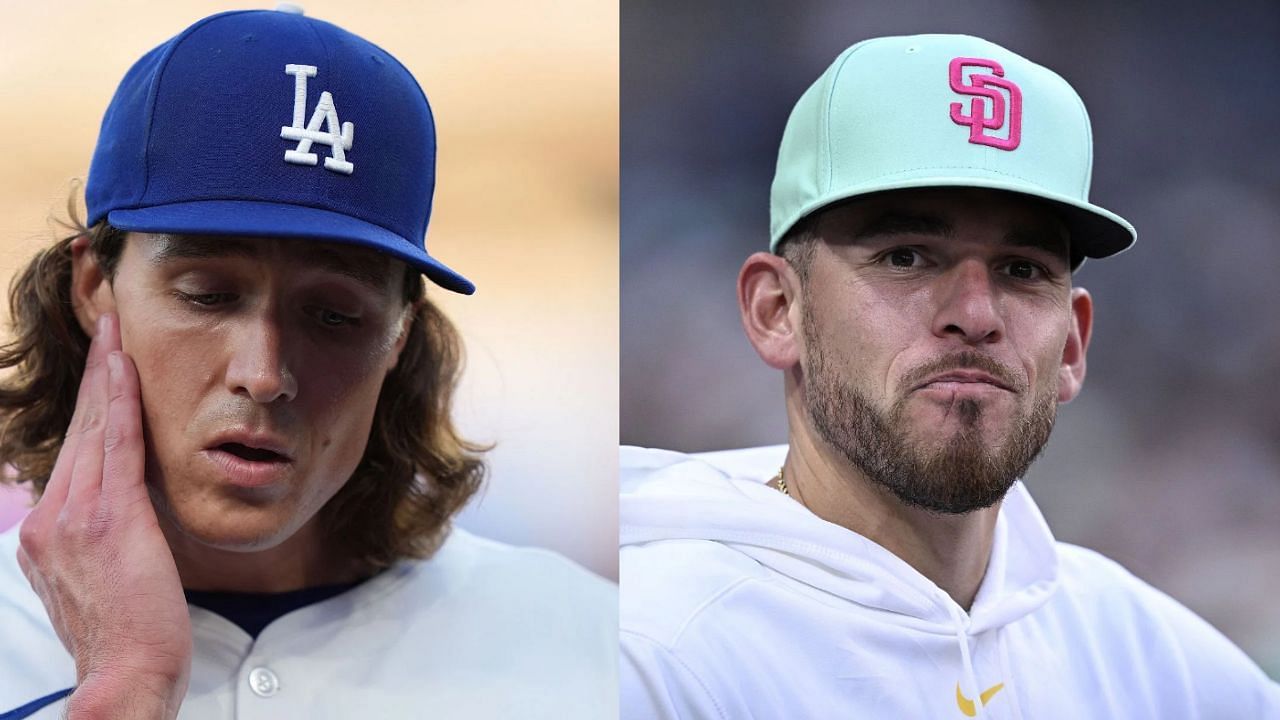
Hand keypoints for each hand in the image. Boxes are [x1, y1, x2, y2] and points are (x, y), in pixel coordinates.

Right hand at [16, 312, 190, 719]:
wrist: (126, 674)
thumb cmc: (125, 635)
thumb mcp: (95, 582)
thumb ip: (95, 541)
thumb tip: (110, 517)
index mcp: (44, 533)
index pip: (72, 452)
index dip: (87, 405)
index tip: (102, 367)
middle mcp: (50, 517)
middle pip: (76, 430)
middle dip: (94, 375)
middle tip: (109, 327)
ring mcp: (75, 515)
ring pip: (92, 428)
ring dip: (106, 374)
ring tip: (117, 332)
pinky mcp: (110, 516)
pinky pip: (114, 444)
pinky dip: (118, 401)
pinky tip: (124, 368)